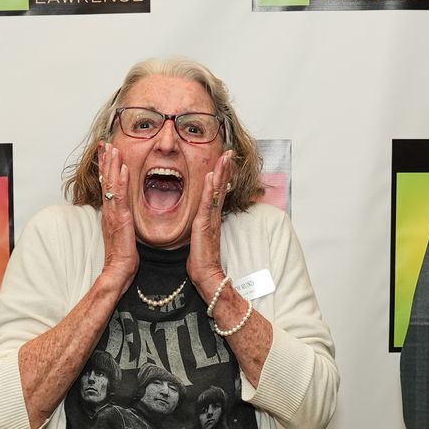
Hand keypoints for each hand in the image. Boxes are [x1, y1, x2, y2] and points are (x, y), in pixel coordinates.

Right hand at [97, 144, 137, 293]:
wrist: (118, 270)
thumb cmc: (122, 255)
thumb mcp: (123, 232)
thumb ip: (122, 220)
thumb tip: (125, 212)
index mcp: (110, 213)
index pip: (107, 185)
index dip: (105, 168)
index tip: (106, 153)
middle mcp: (109, 210)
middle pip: (106, 180)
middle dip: (106, 161)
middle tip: (106, 143)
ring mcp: (113, 214)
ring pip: (111, 185)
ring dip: (112, 165)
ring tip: (113, 148)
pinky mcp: (120, 219)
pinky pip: (120, 197)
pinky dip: (121, 181)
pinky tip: (123, 169)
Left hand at [188, 151, 235, 299]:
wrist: (207, 276)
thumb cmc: (202, 262)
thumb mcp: (200, 240)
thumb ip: (201, 229)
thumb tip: (199, 224)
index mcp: (211, 218)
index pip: (218, 192)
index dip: (222, 176)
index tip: (224, 161)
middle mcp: (214, 216)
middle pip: (221, 187)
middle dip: (225, 169)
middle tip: (229, 152)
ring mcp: (211, 219)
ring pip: (217, 191)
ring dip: (221, 173)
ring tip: (225, 157)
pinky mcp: (205, 224)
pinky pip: (208, 203)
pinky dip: (211, 189)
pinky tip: (211, 176)